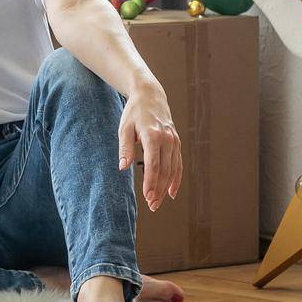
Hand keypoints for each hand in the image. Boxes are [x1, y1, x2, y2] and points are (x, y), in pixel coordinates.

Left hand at [119, 81, 182, 211]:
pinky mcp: (177, 143)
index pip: (153, 164)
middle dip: (158, 189)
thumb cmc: (134, 113)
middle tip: (152, 205)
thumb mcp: (124, 127)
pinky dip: (176, 178)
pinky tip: (171, 192)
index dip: (151, 182)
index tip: (147, 196)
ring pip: (173, 169)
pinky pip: (178, 164)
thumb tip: (123, 167)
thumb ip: (125, 147)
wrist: (151, 96)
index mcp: (153, 136)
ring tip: (158, 202)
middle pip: (165, 169)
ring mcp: (174, 141)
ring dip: (167, 187)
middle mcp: (167, 139)